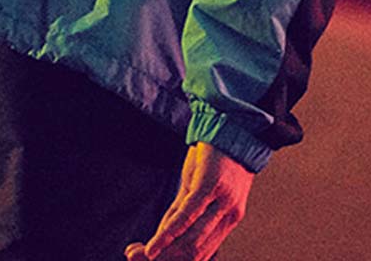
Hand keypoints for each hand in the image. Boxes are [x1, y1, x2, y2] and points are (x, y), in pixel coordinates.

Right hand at [124, 141, 254, 260]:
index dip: (173, 260)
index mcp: (228, 220)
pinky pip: (186, 217)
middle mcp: (229, 216)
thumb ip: (183, 211)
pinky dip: (167, 235)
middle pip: (194, 253)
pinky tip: (152, 246)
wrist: (234, 122)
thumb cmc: (216, 153)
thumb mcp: (198, 186)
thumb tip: (162, 234)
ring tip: (139, 255)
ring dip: (162, 254)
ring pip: (191, 242)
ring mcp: (222, 202)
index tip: (149, 258)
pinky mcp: (210, 185)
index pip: (201, 254)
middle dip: (164, 260)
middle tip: (136, 258)